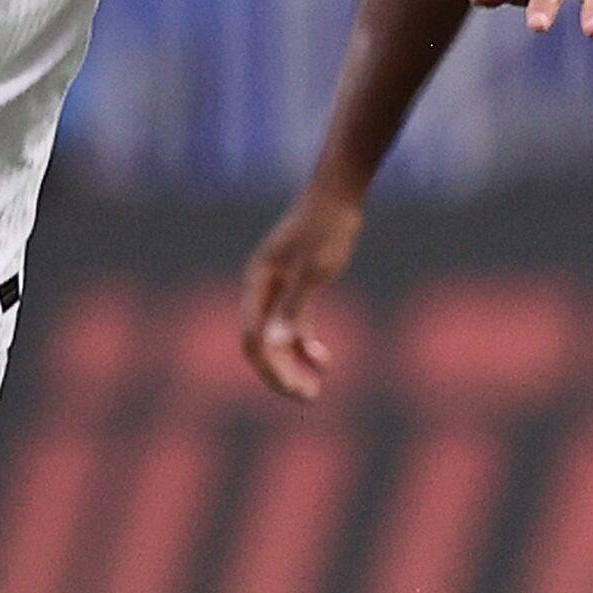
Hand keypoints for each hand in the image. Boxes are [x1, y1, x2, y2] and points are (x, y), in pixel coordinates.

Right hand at [240, 185, 367, 400]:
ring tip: (313, 389)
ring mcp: (277, 288)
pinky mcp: (296, 285)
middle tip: (308, 397)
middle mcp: (260, 289)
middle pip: (261, 343)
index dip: (271, 369)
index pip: (253, 338)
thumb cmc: (325, 229)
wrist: (339, 195)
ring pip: (277, 337)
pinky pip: (293, 324)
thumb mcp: (313, 272)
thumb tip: (272, 344)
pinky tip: (323, 359)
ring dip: (293, 364)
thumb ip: (292, 309)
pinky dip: (305, 344)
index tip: (297, 390)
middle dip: (282, 373)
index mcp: (257, 284)